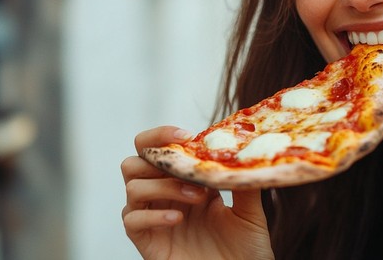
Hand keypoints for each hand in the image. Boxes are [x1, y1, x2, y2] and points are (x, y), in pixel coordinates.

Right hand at [121, 126, 273, 259]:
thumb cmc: (245, 249)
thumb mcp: (250, 211)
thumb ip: (243, 182)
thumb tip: (248, 151)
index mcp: (184, 181)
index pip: (157, 148)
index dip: (163, 135)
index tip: (187, 135)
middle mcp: (163, 196)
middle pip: (133, 162)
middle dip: (155, 158)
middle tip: (185, 166)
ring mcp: (153, 218)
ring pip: (132, 187)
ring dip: (163, 185)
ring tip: (197, 197)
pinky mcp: (147, 242)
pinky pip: (132, 220)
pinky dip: (153, 215)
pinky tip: (178, 219)